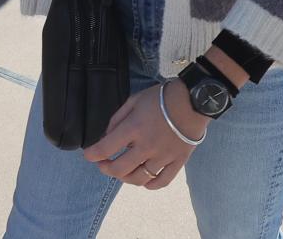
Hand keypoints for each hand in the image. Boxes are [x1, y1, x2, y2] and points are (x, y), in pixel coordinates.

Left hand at [82, 83, 206, 190]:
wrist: (193, 99)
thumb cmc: (162, 97)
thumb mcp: (135, 99)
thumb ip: (118, 118)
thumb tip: (107, 135)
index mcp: (134, 128)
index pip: (106, 148)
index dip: (92, 154)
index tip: (89, 155)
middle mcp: (146, 146)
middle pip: (119, 169)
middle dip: (106, 168)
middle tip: (103, 164)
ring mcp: (162, 157)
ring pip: (139, 179)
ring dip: (126, 178)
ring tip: (122, 172)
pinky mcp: (177, 162)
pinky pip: (162, 181)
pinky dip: (150, 185)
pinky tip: (144, 181)